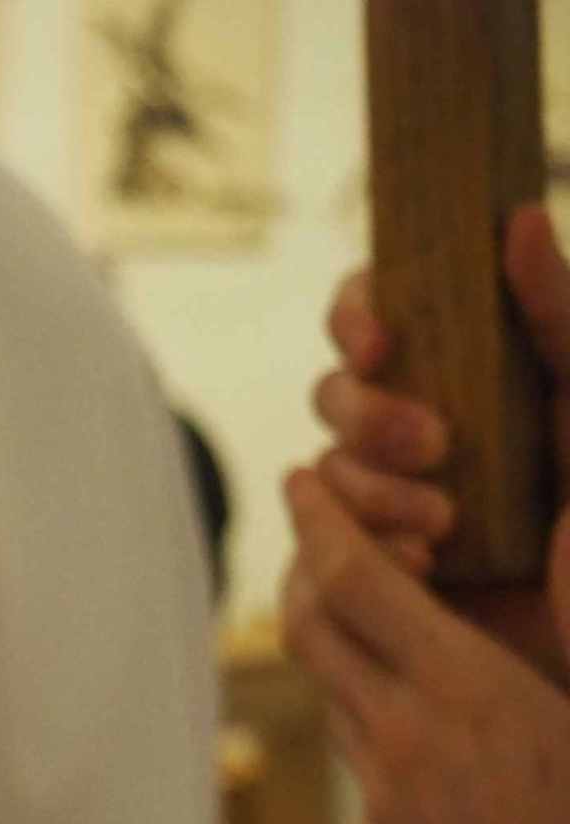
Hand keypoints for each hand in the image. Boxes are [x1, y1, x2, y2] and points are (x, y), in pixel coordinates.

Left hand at [283, 470, 569, 823]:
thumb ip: (569, 635)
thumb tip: (543, 554)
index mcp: (474, 697)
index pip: (359, 584)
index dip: (320, 521)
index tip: (301, 478)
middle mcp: (407, 741)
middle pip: (312, 630)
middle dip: (306, 571)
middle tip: (318, 534)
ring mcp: (385, 803)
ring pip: (340, 699)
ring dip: (353, 659)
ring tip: (393, 636)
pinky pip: (369, 775)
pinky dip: (387, 739)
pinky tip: (440, 751)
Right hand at [312, 206, 569, 671]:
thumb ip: (561, 319)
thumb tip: (517, 217)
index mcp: (465, 370)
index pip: (375, 311)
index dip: (356, 315)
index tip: (382, 346)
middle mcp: (416, 422)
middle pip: (334, 389)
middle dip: (370, 416)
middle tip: (436, 448)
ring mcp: (388, 494)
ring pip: (323, 467)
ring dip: (373, 491)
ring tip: (444, 530)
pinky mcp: (369, 562)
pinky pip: (319, 539)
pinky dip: (361, 545)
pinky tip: (422, 565)